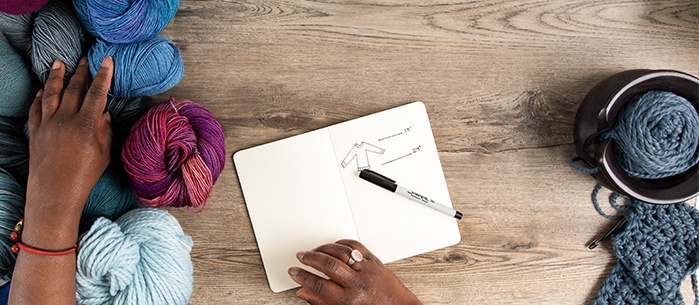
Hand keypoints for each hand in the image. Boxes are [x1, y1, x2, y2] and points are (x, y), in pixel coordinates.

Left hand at [23, 56, 113, 246]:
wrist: (55, 192)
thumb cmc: (84, 176)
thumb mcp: (104, 153)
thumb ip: (105, 131)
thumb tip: (104, 114)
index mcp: (86, 125)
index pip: (97, 93)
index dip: (103, 75)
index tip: (106, 61)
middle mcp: (65, 120)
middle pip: (73, 88)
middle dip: (81, 72)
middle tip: (85, 59)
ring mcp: (47, 124)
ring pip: (51, 93)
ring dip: (56, 76)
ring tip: (59, 63)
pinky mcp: (35, 132)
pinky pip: (35, 108)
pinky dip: (39, 96)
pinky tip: (42, 90)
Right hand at [288, 239, 421, 304]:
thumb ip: (322, 302)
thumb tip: (304, 292)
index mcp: (350, 300)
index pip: (320, 285)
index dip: (303, 277)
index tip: (294, 272)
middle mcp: (359, 284)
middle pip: (328, 265)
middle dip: (310, 259)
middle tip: (301, 256)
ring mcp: (367, 270)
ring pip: (341, 252)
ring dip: (324, 249)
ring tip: (314, 251)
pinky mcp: (374, 260)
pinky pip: (355, 246)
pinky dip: (341, 243)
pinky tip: (333, 246)